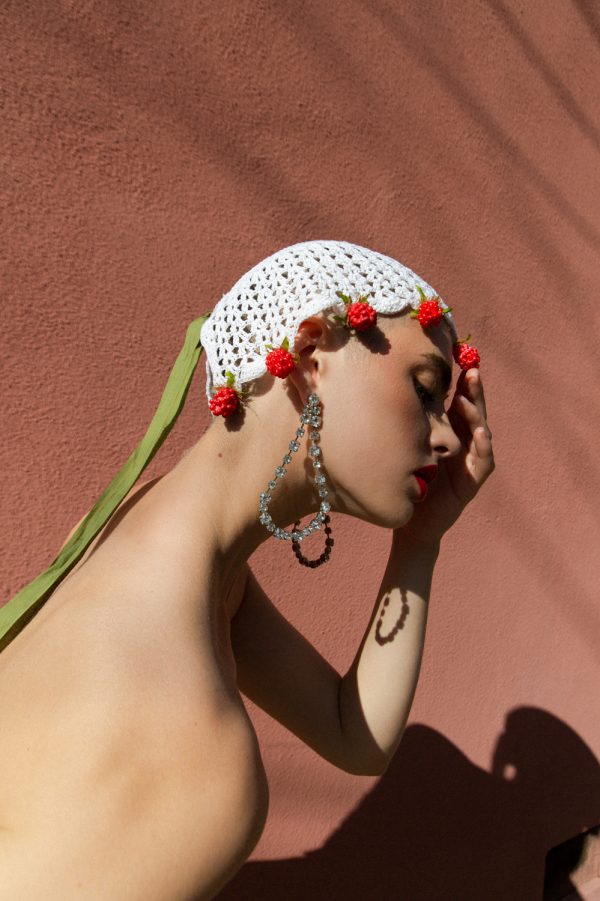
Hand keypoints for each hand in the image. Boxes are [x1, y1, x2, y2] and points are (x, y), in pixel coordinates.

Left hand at [394, 367, 494, 547]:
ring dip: (477, 414)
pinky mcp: (473, 482)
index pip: (459, 403)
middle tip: (471, 371)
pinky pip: (484, 461)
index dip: (462, 384)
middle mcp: (464, 445)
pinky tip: (480, 433)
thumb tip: (392, 388)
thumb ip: (409, 422)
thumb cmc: (406, 481)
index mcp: (450, 433)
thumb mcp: (407, 445)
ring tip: (470, 399)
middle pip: (474, 412)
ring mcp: (471, 463)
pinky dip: (483, 446)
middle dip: (474, 392)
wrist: (409, 522)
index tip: (460, 361)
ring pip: (480, 433)